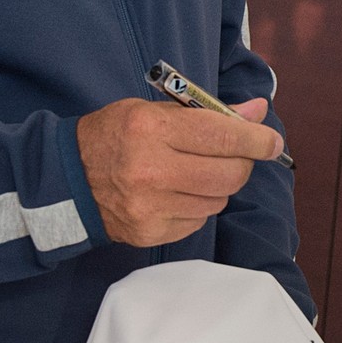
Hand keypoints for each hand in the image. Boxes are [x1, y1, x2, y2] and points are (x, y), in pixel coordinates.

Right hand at [75, 96, 283, 246]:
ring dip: (218, 185)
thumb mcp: (153, 109)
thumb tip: (256, 112)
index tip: (272, 141)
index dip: (255, 139)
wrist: (69, 177)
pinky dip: (198, 204)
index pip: (220, 136)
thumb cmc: (115, 133)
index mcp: (151, 128)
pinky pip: (198, 219)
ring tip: (195, 171)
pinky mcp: (152, 233)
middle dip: (242, 163)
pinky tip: (178, 191)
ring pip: (217, 200)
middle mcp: (152, 169)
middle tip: (236, 155)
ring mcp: (151, 206)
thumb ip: (206, 112)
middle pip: (227, 175)